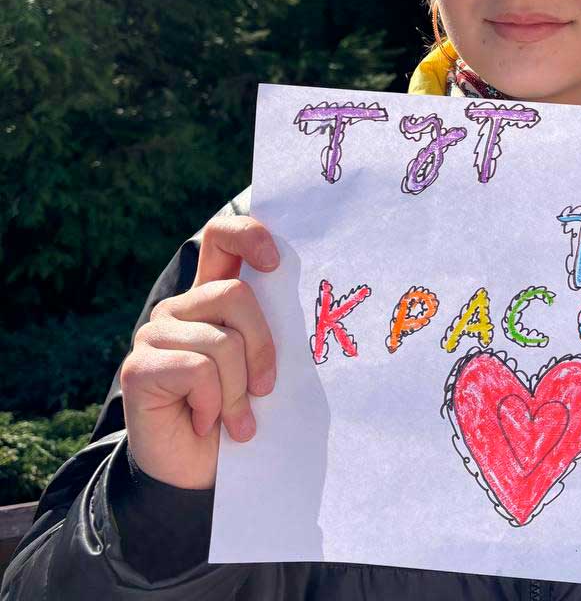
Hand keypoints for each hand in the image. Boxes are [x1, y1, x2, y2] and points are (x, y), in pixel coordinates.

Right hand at [120, 216, 279, 489]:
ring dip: (239, 389)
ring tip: (234, 419)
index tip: (275, 262)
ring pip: (222, 340)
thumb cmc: (241, 415)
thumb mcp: (264, 366)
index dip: (248, 236)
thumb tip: (310, 305)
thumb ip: (273, 330)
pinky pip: (198, 370)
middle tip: (265, 389)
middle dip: (263, 346)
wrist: (201, 477)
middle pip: (236, 294)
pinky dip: (214, 403)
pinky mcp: (138, 367)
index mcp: (213, 298)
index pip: (221, 238)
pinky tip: (206, 422)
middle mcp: (181, 309)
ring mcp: (155, 335)